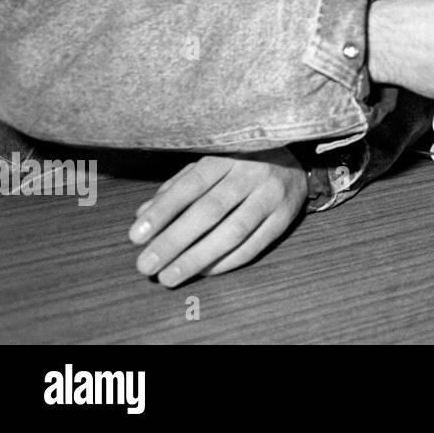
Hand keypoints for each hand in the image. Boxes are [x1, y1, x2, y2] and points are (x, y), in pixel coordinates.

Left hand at [128, 149, 306, 287]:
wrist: (296, 163)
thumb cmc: (240, 166)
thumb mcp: (209, 165)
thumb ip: (176, 187)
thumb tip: (142, 214)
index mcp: (228, 156)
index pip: (191, 185)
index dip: (164, 211)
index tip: (136, 236)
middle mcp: (251, 174)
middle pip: (210, 210)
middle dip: (175, 240)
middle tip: (146, 265)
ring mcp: (271, 196)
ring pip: (233, 232)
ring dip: (198, 257)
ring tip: (169, 276)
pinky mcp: (284, 218)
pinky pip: (254, 246)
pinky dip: (225, 262)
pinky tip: (202, 272)